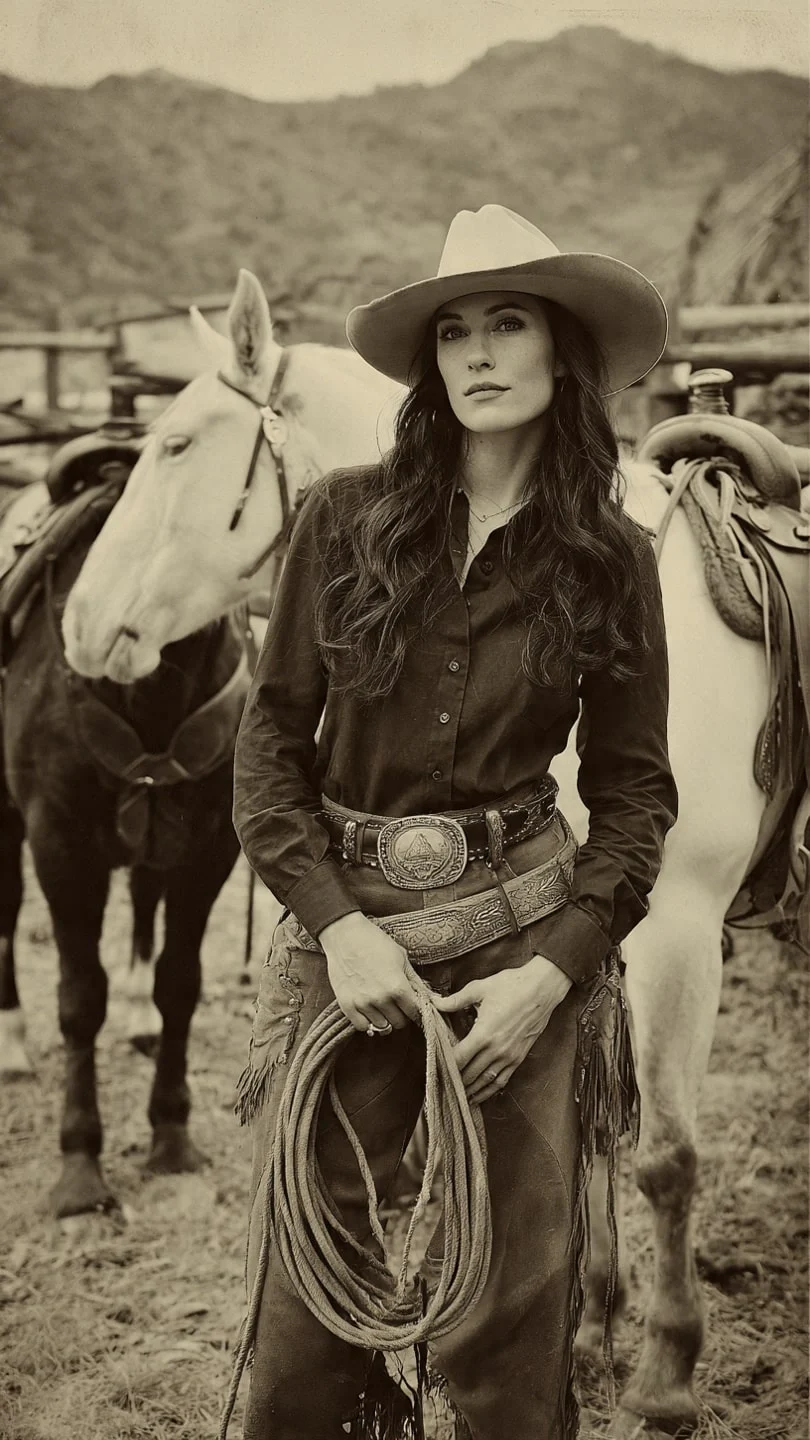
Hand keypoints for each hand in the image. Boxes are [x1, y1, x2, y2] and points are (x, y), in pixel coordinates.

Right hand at [319, 911, 420, 1033]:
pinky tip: (369, 1011)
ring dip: (385, 1018)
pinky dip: (367, 1022)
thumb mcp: (401, 958)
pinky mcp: (347, 1005)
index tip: (413, 1006)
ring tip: (383, 1006)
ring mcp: (363, 1004)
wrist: (344, 936)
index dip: (417, 1010)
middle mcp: (381, 999)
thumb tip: (430, 998)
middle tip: (398, 1005)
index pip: (415, 1012)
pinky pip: (362, 1027)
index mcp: (398, 986)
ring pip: (382, 1027)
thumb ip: (415, 981)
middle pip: (399, 1023)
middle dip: (402, 1014)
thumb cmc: (374, 942)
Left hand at [433, 955, 572, 1102]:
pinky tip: (480, 1095)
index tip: (436, 1070)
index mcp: (483, 1033)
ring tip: (458, 1098)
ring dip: (471, 1091)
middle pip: (470, 1074)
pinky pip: (502, 1080)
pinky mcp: (519, 1057)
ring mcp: (509, 1056)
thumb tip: (435, 1003)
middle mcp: (496, 1049)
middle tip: (442, 1087)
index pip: (459, 1058)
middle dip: (455, 1082)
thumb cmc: (512, 985)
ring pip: (485, 1081)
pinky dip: (489, 1091)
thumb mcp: (480, 988)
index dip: (446, 1066)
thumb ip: (455, 1000)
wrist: (543, 989)